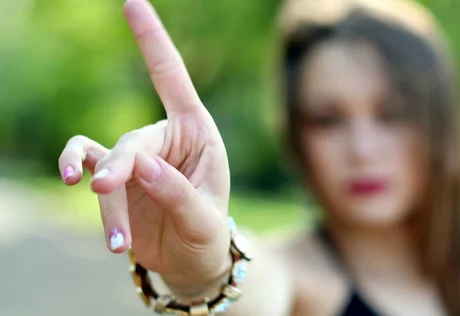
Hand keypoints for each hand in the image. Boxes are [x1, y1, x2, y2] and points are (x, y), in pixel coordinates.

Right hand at [58, 0, 230, 289]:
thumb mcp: (204, 218)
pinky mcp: (114, 180)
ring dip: (102, 190)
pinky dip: (94, 203)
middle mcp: (165, 138)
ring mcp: (135, 158)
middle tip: (107, 187)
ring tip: (115, 234)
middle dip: (119, 166)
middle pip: (132, 139)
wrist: (191, 261)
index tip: (132, 3)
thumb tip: (141, 165)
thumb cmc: (207, 233)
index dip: (152, 41)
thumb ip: (177, 193)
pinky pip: (90, 175)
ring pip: (103, 160)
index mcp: (197, 132)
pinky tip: (114, 239)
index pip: (173, 79)